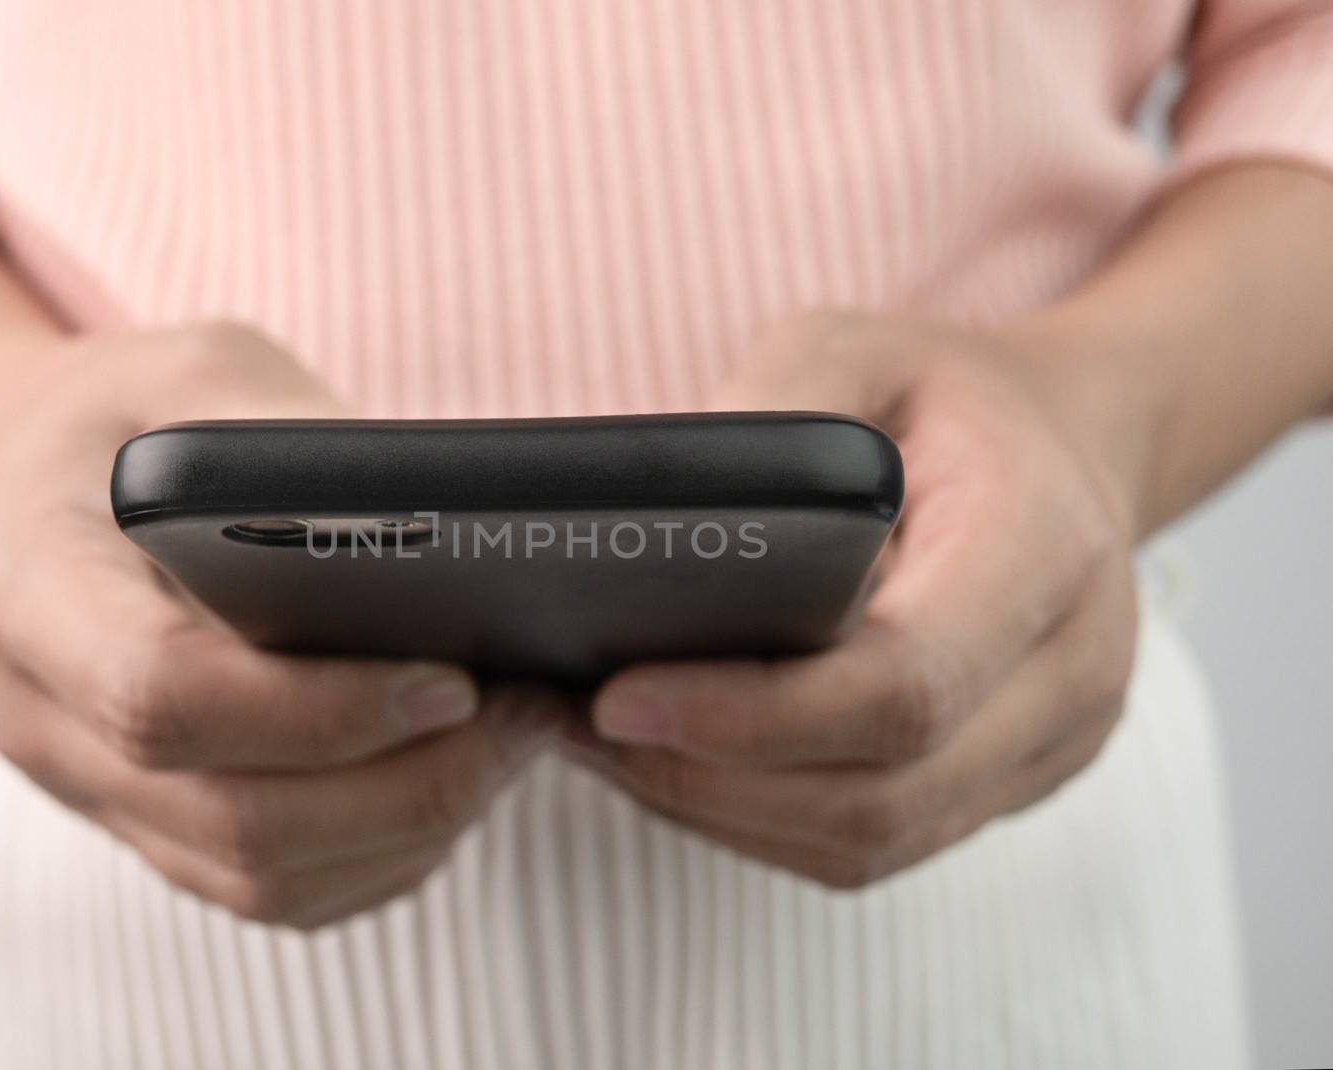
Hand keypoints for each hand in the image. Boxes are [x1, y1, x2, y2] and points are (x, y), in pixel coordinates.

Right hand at [0, 323, 562, 928]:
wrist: (30, 477)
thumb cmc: (125, 415)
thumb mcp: (203, 373)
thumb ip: (297, 447)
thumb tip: (444, 539)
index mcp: (30, 585)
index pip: (160, 694)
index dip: (319, 710)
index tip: (451, 677)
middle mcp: (39, 714)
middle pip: (233, 816)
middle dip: (406, 787)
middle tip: (523, 717)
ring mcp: (86, 789)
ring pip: (262, 877)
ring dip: (410, 830)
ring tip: (512, 746)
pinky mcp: (145, 826)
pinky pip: (271, 892)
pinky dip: (381, 856)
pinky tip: (453, 782)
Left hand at [565, 311, 1139, 887]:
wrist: (1066, 445)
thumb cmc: (946, 396)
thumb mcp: (851, 352)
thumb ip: (767, 419)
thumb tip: (645, 526)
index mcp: (1042, 548)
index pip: (902, 685)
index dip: (751, 716)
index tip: (619, 697)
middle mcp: (1069, 670)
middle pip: (876, 795)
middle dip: (708, 778)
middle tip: (580, 725)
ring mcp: (1049, 746)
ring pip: (868, 841)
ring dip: (721, 810)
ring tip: (605, 746)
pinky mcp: (1008, 784)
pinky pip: (874, 843)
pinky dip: (761, 820)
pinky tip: (678, 763)